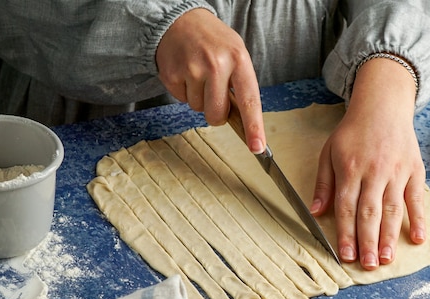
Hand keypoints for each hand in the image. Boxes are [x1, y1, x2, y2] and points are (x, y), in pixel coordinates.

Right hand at [156, 8, 265, 152]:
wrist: (180, 20)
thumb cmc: (214, 43)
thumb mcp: (236, 54)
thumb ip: (242, 86)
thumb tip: (244, 124)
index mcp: (239, 59)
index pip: (249, 101)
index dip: (254, 127)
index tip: (258, 147)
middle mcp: (216, 64)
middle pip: (217, 115)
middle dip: (217, 113)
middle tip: (215, 92)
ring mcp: (192, 68)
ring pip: (198, 109)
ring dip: (199, 98)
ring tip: (199, 74)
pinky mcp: (172, 74)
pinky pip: (181, 100)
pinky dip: (184, 91)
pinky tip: (186, 73)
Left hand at [311, 57, 425, 269]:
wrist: (382, 106)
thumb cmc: (352, 132)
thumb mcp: (329, 152)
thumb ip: (324, 184)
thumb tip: (315, 212)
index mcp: (350, 169)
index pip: (346, 207)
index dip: (345, 233)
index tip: (346, 255)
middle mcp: (374, 172)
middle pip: (370, 212)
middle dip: (368, 241)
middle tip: (368, 266)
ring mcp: (396, 172)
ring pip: (393, 209)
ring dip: (390, 236)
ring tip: (387, 259)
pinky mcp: (414, 171)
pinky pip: (417, 199)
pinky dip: (418, 219)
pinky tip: (418, 238)